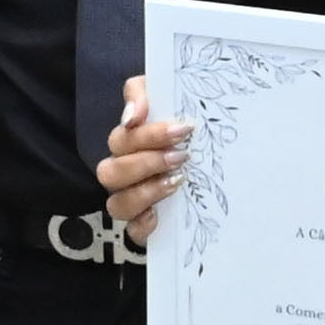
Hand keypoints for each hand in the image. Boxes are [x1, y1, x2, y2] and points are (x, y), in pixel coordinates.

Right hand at [96, 75, 190, 239]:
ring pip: (117, 203)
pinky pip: (132, 232)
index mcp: (129, 144)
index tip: (182, 129)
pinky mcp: (143, 224)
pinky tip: (158, 215)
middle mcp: (124, 172)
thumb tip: (132, 113)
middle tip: (182, 155)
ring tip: (177, 180)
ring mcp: (132, 199)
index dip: (147, 135)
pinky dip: (142, 226)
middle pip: (111, 171)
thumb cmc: (185, 127)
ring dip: (145, 192)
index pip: (123, 138)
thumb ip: (144, 92)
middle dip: (147, 162)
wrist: (214, 160)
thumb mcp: (169, 98)